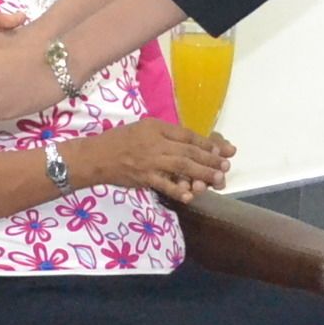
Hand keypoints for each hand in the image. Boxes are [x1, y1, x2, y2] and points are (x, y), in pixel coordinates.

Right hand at [76, 123, 233, 201]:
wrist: (96, 156)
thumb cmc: (120, 140)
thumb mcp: (143, 128)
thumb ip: (166, 134)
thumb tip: (190, 143)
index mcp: (157, 128)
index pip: (187, 136)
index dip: (207, 143)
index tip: (223, 149)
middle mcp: (156, 143)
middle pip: (189, 151)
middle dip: (211, 159)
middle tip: (227, 165)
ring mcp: (150, 162)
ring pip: (182, 167)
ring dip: (202, 174)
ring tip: (218, 179)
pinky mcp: (144, 178)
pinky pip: (164, 186)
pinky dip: (178, 191)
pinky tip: (191, 195)